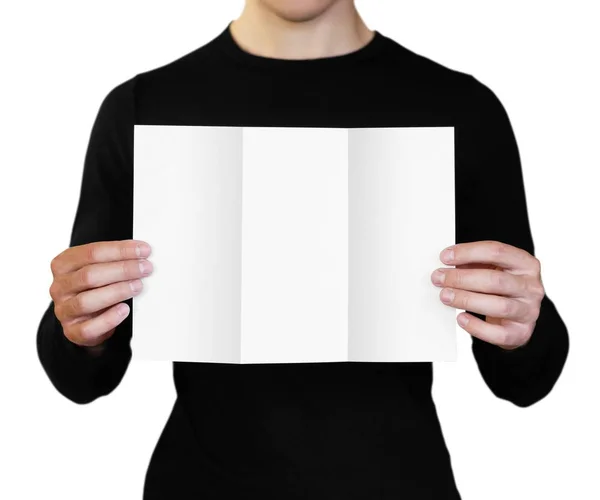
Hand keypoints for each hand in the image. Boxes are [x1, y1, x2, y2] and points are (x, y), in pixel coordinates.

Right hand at [49, 240, 152, 352]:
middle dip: (122, 270)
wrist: (86, 320)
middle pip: (89, 275)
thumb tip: (142, 254)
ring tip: (138, 286)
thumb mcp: (99, 269)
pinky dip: (109, 319)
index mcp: (64, 265)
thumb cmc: (96, 288)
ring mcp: (64, 310)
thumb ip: (114, 260)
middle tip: (145, 268)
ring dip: (117, 292)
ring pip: (86, 301)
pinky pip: (89, 328)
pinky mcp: (73, 331)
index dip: (120, 250)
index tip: (144, 250)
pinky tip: (124, 309)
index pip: (92, 253)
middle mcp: (60, 287)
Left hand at [430, 240, 544, 349]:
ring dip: (467, 300)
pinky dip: (477, 327)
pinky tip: (461, 318)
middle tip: (439, 278)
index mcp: (526, 264)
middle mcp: (532, 287)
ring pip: (499, 306)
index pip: (497, 251)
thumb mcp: (491, 269)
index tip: (445, 257)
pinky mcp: (521, 333)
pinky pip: (499, 334)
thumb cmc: (499, 288)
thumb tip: (446, 264)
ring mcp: (529, 311)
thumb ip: (473, 263)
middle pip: (495, 280)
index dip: (468, 252)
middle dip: (462, 278)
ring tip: (445, 296)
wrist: (515, 316)